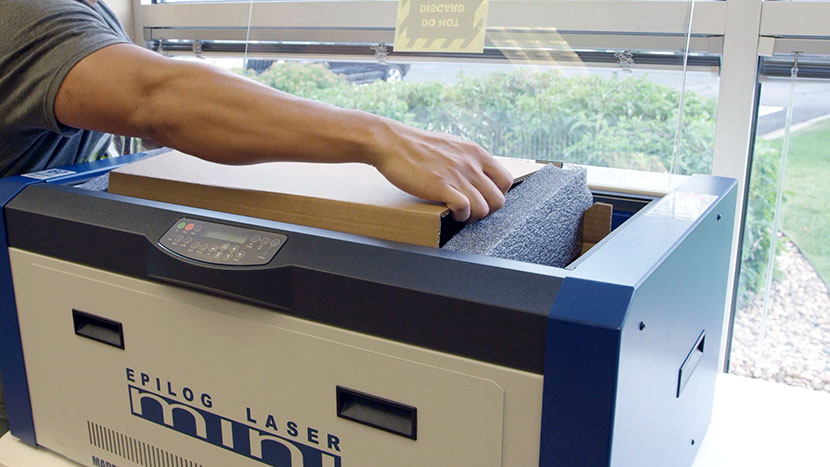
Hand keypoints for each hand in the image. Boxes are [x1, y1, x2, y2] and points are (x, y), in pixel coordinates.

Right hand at [367, 119, 512, 221]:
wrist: (393, 143)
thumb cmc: (419, 146)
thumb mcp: (452, 145)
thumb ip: (468, 158)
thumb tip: (477, 172)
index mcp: (476, 153)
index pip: (505, 181)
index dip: (497, 195)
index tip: (483, 199)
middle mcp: (471, 164)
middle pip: (498, 200)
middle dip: (487, 211)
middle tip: (472, 212)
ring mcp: (457, 176)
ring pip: (484, 208)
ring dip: (473, 217)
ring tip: (460, 214)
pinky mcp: (441, 187)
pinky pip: (464, 209)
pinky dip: (460, 216)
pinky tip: (451, 213)